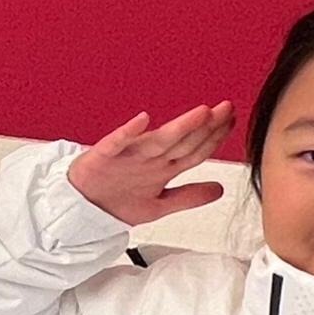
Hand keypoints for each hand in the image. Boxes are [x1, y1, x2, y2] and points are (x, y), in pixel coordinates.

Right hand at [65, 103, 235, 224]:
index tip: (232, 121)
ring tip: (201, 113)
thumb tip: (220, 191)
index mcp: (163, 168)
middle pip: (182, 142)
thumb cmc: (117, 200)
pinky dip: (129, 132)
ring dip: (179, 127)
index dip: (214, 138)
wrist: (81, 207)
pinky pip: (118, 142)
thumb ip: (189, 197)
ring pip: (158, 140)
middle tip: (226, 108)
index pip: (195, 152)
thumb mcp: (158, 205)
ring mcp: (128, 156)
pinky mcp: (105, 156)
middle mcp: (149, 158)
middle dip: (205, 126)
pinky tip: (143, 120)